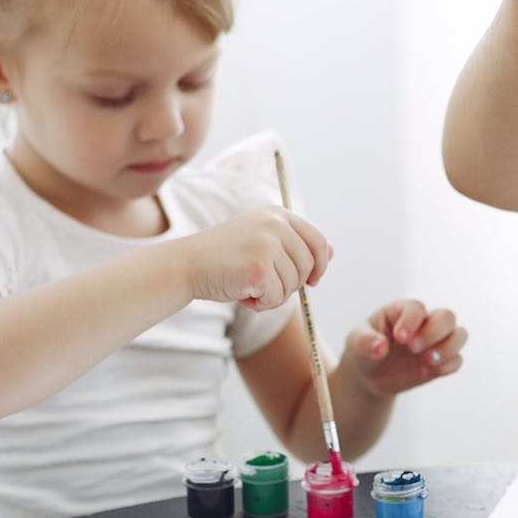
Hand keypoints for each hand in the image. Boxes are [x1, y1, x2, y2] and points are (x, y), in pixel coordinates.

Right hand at [177, 207, 330, 309]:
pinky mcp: (259, 267)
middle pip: (309, 265)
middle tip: (265, 284)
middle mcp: (275, 224)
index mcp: (277, 215)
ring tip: (248, 286)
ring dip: (273, 295)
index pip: (317, 240)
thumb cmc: (224, 258)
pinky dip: (261, 303)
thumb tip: (331, 252)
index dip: (320, 264)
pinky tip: (243, 294)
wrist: (186, 265)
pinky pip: (277, 297)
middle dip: (292, 283)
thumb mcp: (262, 241)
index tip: (313, 280)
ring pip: (293, 284)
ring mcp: (267, 244)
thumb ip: (295, 244)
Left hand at [344, 299, 465, 396]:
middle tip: (413, 349)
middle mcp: (424, 322)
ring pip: (459, 335)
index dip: (412, 321)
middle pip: (447, 316)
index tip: (400, 338)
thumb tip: (380, 347)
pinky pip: (457, 360)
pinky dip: (448, 366)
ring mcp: (435, 342)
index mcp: (402, 310)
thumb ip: (365, 342)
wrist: (370, 375)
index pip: (416, 308)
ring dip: (448, 348)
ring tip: (427, 361)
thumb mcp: (356, 343)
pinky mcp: (441, 361)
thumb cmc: (363, 350)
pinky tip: (427, 372)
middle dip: (434, 332)